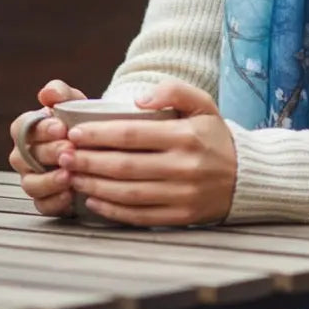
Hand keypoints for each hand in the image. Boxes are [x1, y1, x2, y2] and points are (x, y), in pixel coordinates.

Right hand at [8, 80, 86, 215]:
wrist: (99, 145)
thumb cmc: (81, 122)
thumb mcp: (74, 102)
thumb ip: (60, 93)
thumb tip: (47, 93)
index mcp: (28, 131)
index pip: (22, 129)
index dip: (40, 129)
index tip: (60, 127)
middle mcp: (25, 157)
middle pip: (27, 157)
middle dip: (49, 153)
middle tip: (69, 149)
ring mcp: (33, 179)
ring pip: (31, 184)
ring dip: (49, 180)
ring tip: (69, 174)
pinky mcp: (45, 199)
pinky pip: (42, 205)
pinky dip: (55, 201)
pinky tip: (70, 194)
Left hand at [60, 80, 236, 226]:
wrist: (245, 177)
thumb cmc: (214, 136)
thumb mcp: (203, 103)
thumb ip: (173, 91)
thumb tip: (139, 98)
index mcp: (187, 136)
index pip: (133, 134)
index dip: (100, 134)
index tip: (75, 133)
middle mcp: (184, 167)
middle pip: (125, 165)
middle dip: (88, 160)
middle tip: (63, 155)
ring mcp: (182, 195)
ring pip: (128, 192)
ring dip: (94, 185)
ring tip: (72, 176)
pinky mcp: (180, 217)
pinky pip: (139, 215)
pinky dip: (112, 210)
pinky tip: (93, 199)